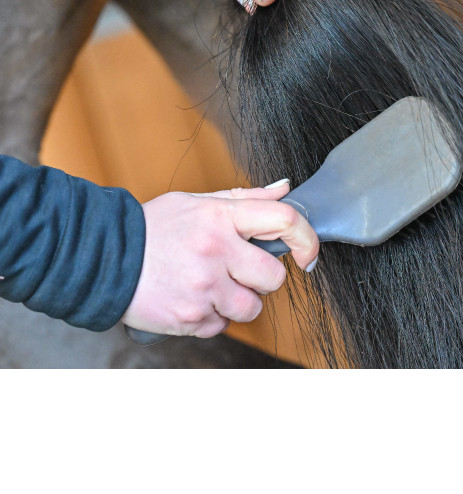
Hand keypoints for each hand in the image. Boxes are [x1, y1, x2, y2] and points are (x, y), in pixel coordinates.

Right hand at [121, 181, 318, 337]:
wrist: (101, 259)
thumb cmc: (153, 227)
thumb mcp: (198, 201)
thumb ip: (246, 198)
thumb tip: (286, 189)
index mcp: (221, 217)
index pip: (284, 220)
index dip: (306, 239)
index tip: (307, 254)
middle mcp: (216, 251)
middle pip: (274, 277)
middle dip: (263, 278)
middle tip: (238, 270)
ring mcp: (203, 288)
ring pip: (252, 307)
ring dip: (238, 301)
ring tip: (210, 285)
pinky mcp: (190, 318)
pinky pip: (222, 326)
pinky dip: (211, 317)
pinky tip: (191, 298)